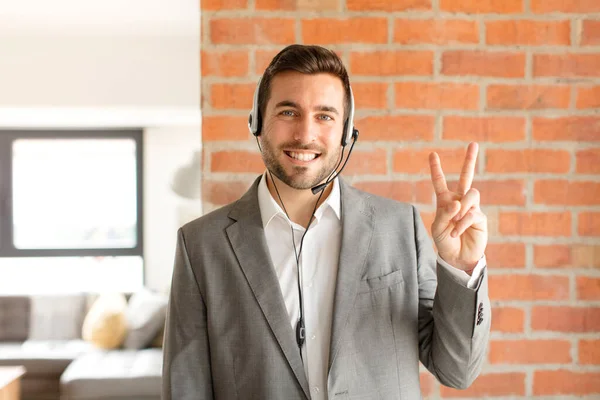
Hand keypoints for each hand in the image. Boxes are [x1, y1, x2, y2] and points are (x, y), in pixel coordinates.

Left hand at [428, 142, 487, 272]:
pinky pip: (472, 213)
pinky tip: (456, 232)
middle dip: (469, 160)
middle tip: (473, 144)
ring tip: (455, 222)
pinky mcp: (480, 217)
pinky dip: (461, 223)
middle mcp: (459, 201)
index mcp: (445, 201)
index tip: (433, 154)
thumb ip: (444, 214)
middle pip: (466, 176)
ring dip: (462, 207)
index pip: (440, 182)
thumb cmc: (444, 242)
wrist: (457, 257)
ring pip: (472, 193)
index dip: (436, 169)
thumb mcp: (437, 228)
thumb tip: (458, 203)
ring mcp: (471, 208)